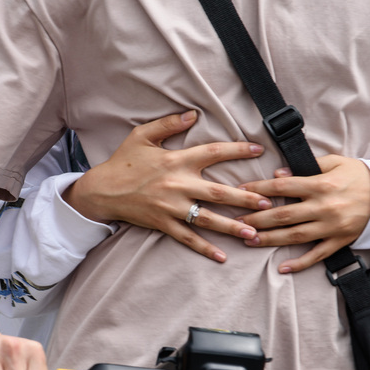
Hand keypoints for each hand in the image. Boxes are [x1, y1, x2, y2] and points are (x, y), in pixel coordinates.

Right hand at [63, 111, 271, 261]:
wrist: (101, 191)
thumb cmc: (123, 162)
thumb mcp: (143, 135)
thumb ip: (169, 124)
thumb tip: (193, 113)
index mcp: (177, 160)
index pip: (214, 153)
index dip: (238, 150)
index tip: (259, 149)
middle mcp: (178, 185)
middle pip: (219, 193)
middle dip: (246, 198)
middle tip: (268, 203)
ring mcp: (172, 208)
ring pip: (208, 219)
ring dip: (233, 226)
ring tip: (254, 233)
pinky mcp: (164, 224)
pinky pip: (188, 238)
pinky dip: (205, 248)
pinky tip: (222, 256)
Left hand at [237, 155, 369, 272]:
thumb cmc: (358, 175)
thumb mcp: (335, 162)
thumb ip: (307, 166)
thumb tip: (278, 174)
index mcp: (321, 184)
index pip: (283, 186)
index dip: (259, 189)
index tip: (241, 191)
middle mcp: (324, 206)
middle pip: (284, 214)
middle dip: (257, 219)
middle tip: (237, 222)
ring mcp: (332, 226)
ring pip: (295, 236)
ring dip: (270, 239)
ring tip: (250, 241)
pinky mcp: (340, 241)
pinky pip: (317, 255)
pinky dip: (300, 263)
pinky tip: (283, 267)